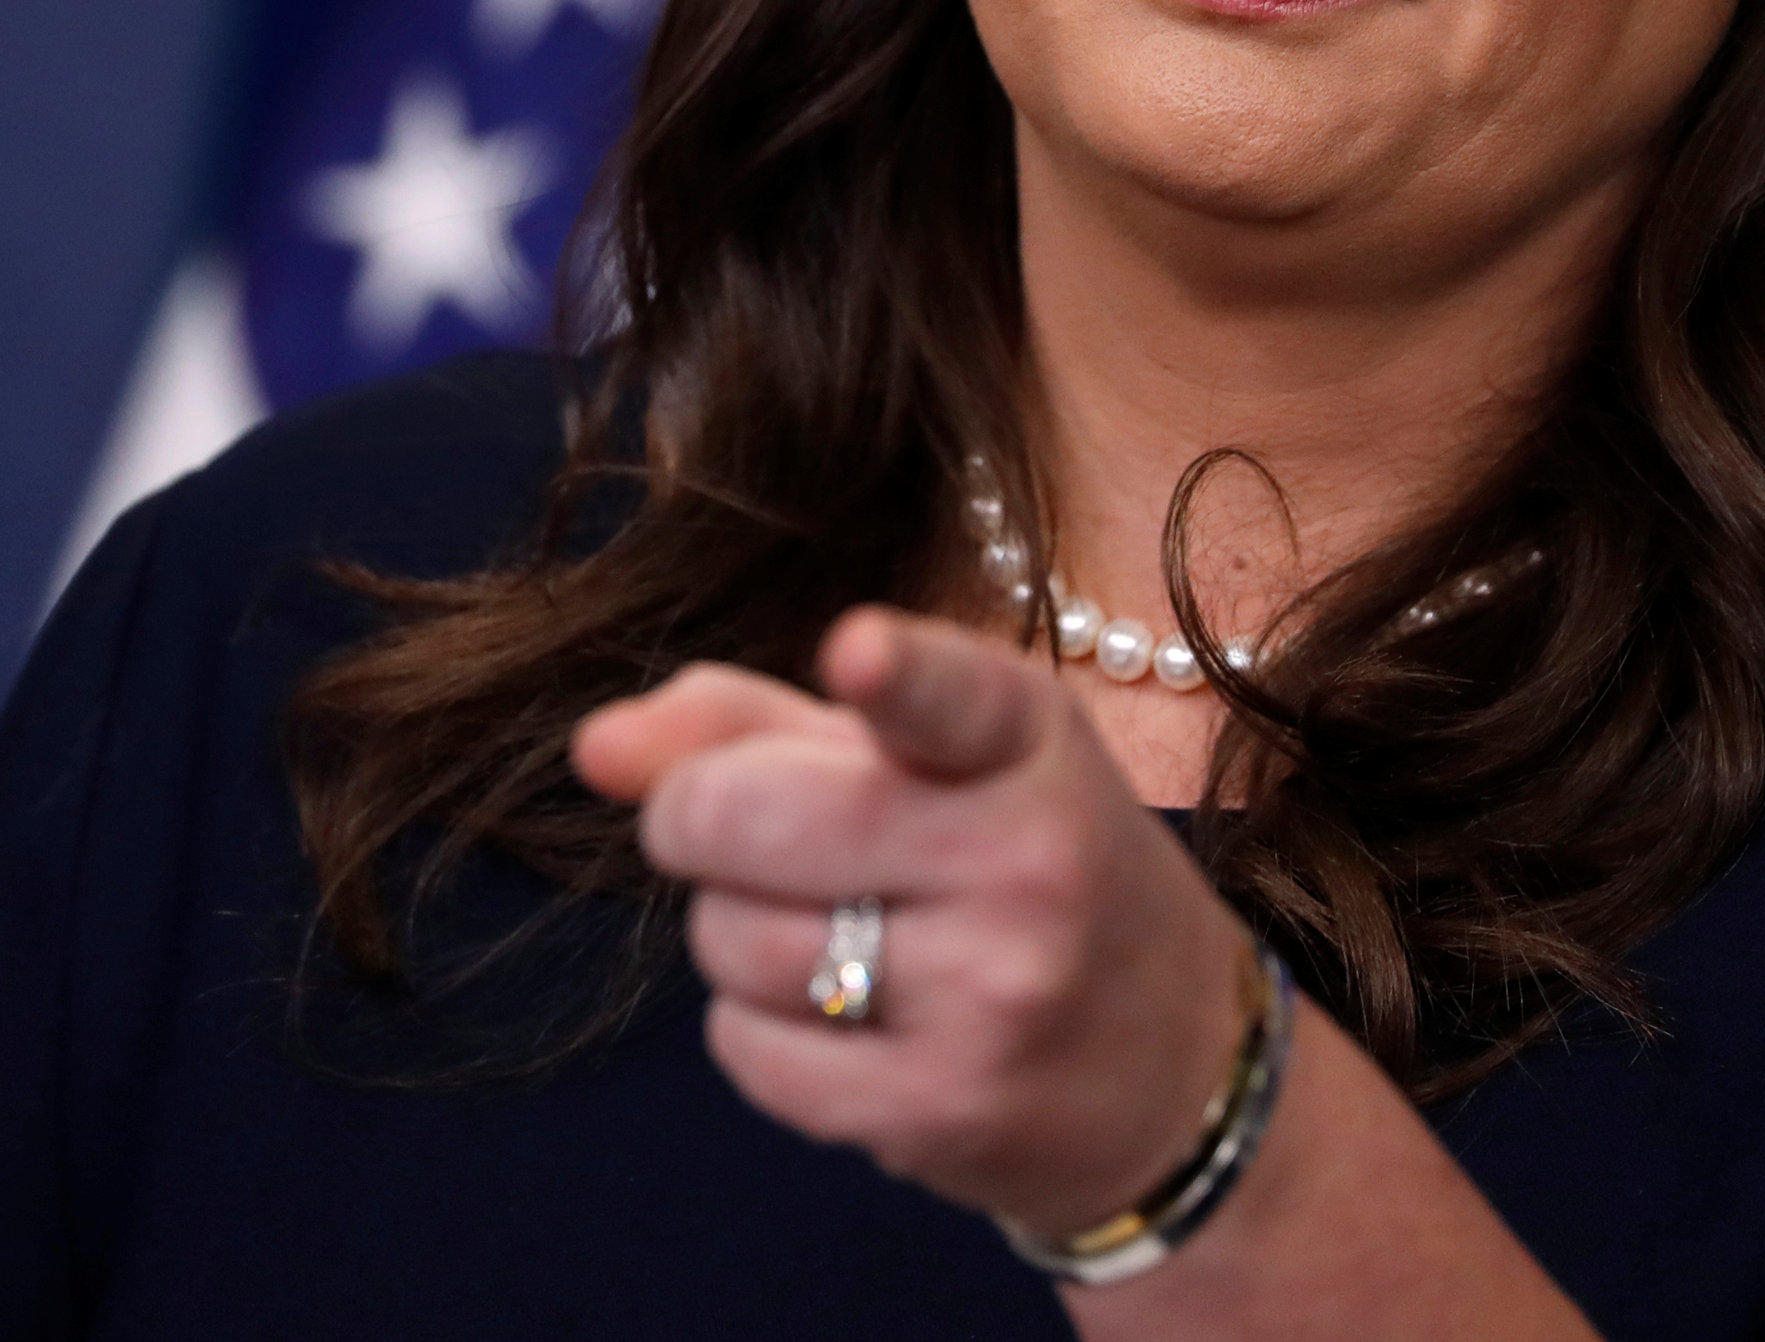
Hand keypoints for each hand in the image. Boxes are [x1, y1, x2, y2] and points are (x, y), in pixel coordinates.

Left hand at [571, 605, 1257, 1237]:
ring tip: (831, 931)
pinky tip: (843, 1019)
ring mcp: (991, 997)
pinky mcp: (943, 1110)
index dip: (894, 675)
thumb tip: (594, 750)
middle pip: (745, 815)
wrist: (1170, 1072)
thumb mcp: (932, 760)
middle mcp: (1026, 863)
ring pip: (729, 939)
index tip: (857, 654)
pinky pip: (746, 1049)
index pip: (954, 697)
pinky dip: (757, 1029)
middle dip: (697, 814)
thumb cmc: (1016, 871)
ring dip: (736, 930)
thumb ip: (757, 722)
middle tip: (733, 825)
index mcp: (1029, 742)